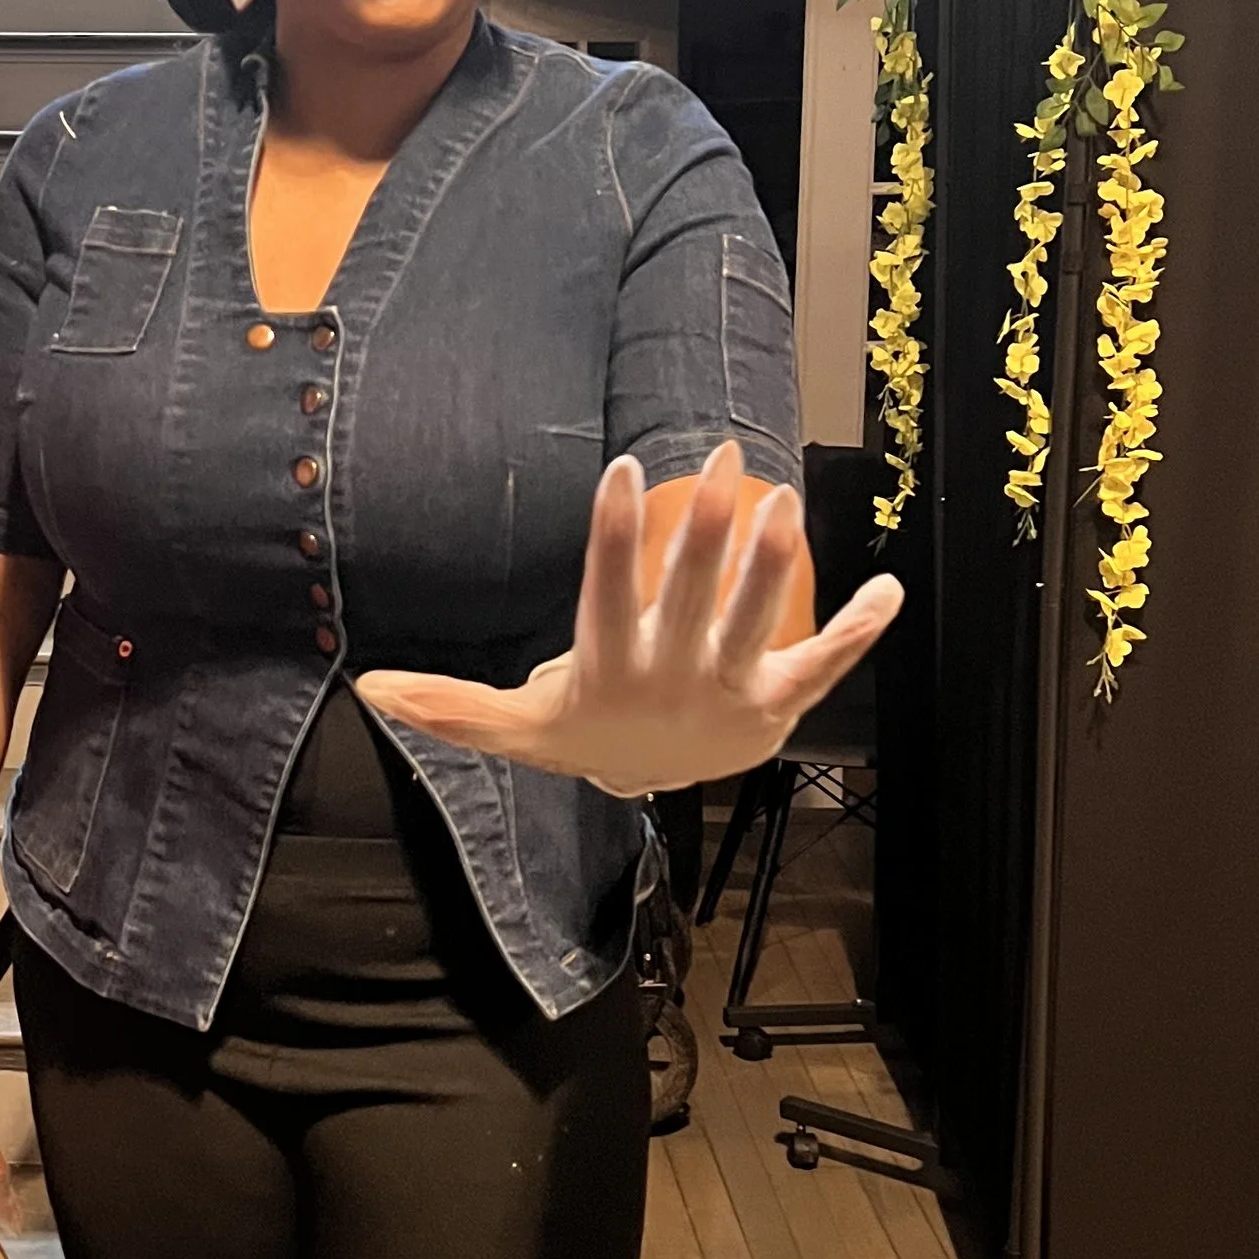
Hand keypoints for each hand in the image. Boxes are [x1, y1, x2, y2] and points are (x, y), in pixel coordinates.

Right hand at [358, 442, 900, 797]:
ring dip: (775, 566)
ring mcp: (732, 694)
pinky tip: (888, 585)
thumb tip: (370, 688)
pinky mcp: (779, 704)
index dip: (611, 535)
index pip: (605, 593)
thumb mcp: (521, 728)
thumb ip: (453, 707)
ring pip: (757, 624)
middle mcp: (674, 682)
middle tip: (724, 465)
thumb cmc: (587, 735)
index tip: (620, 470)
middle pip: (690, 601)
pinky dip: (860, 629)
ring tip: (788, 502)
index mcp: (610, 672)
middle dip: (706, 535)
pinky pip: (825, 663)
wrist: (654, 793)